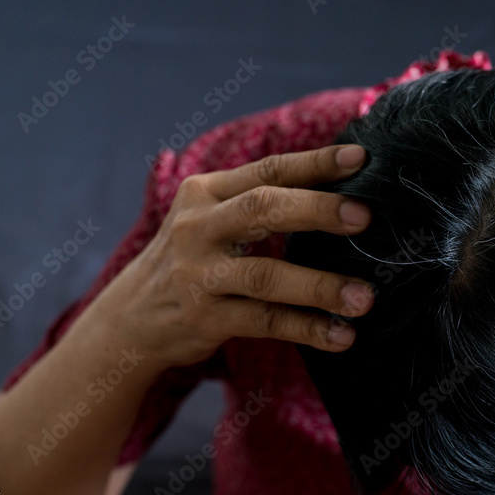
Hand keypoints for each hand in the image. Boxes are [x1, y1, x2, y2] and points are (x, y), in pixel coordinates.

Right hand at [83, 145, 375, 368]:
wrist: (129, 319)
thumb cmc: (192, 260)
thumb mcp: (210, 219)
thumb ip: (258, 201)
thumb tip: (342, 191)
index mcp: (206, 193)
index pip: (268, 170)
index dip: (315, 163)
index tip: (361, 158)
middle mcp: (197, 228)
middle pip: (263, 209)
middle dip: (318, 210)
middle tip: (365, 217)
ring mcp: (197, 274)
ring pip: (267, 275)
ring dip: (321, 287)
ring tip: (365, 298)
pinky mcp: (204, 319)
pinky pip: (265, 322)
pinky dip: (307, 329)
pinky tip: (342, 336)